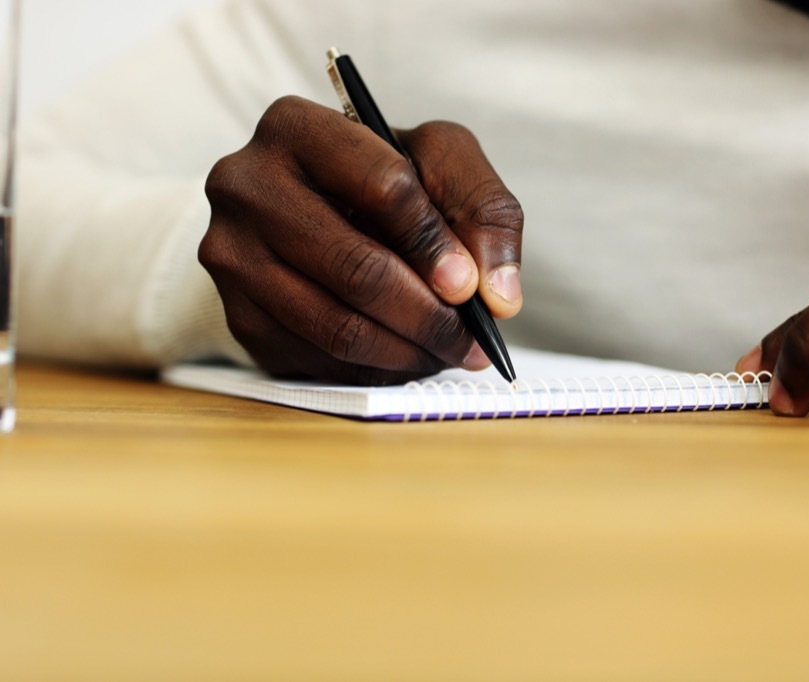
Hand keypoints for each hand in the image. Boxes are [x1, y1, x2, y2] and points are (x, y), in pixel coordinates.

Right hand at [200, 96, 522, 384]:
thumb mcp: (440, 162)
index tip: (469, 285)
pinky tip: (407, 358)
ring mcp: (231, 255)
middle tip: (472, 341)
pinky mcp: (236, 315)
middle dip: (429, 316)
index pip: (383, 187)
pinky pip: (317, 360)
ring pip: (336, 326)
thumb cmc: (380, 177)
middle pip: (356, 267)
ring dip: (408, 352)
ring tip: (449, 353)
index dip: (435, 244)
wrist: (309, 205)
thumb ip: (484, 211)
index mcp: (296, 127)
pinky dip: (375, 370)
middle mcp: (246, 186)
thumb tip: (497, 295)